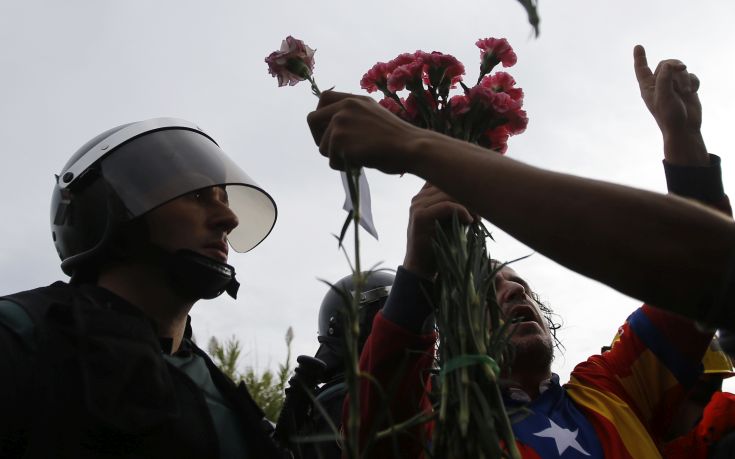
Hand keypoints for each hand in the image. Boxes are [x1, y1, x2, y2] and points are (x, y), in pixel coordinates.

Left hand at [306, 90, 430, 173]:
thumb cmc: (398, 138)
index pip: (323, 99)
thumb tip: (333, 130)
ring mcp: (340, 123)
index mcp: (354, 99)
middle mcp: (344, 107)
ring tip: (357, 158)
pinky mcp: (340, 140)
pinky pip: (332, 161)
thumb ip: (354, 116)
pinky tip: (360, 163)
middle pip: (312, 119)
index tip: (327, 130)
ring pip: (322, 146)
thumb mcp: (374, 115)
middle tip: (333, 150)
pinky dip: (343, 167)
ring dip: (336, 157)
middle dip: (317, 138)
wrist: (411, 147)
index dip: (321, 116)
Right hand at [403, 183, 473, 279]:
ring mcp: (417, 206)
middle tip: (482, 210)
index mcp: (423, 197)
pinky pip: (446, 206)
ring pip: (449, 194)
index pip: (444, 179)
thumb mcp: (446, 221)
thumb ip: (454, 206)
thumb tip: (479, 194)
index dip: (463, 185)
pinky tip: (470, 221)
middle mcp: (418, 198)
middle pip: (448, 184)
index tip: (478, 199)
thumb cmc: (438, 244)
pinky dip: (462, 212)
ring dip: (468, 204)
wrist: (420, 267)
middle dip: (469, 195)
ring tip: (477, 217)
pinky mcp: (420, 217)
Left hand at [633, 45, 707, 165]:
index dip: (640, 58)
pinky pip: (690, 75)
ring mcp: (672, 86)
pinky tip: (693, 92)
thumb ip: (665, 78)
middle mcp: (659, 85)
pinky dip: (693, 82)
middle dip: (675, 66)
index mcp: (648, 87)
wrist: (685, 128)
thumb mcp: (664, 96)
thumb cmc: (669, 115)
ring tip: (686, 91)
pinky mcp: (685, 87)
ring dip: (684, 78)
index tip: (638, 46)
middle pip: (666, 64)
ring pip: (679, 69)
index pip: (642, 70)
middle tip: (682, 68)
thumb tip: (670, 65)